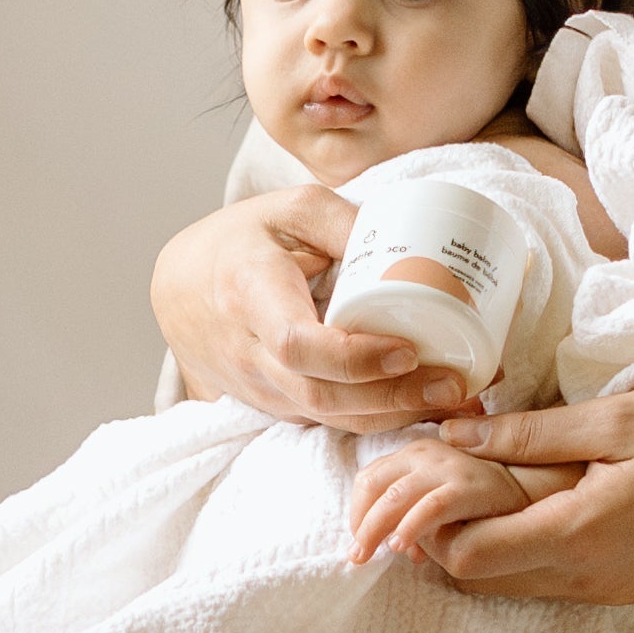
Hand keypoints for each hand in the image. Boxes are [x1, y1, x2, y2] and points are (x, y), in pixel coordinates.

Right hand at [152, 192, 487, 433]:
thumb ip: (344, 222)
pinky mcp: (268, 407)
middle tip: (454, 386)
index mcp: (248, 294)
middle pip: (321, 395)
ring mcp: (254, 388)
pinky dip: (372, 420)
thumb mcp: (289, 210)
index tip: (407, 350)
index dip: (355, 358)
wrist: (178, 287)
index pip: (298, 345)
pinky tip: (418, 407)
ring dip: (392, 416)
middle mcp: (246, 353)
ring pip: (325, 418)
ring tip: (452, 401)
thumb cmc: (240, 241)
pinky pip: (322, 422)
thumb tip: (410, 246)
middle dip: (393, 399)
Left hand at [344, 431, 544, 572]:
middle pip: (372, 484)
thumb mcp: (452, 505)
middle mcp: (429, 453)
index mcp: (420, 453)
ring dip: (372, 529)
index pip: (371, 480)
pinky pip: (430, 507)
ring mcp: (450, 467)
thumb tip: (402, 547)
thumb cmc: (503, 499)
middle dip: (359, 522)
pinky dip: (409, 527)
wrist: (550, 487)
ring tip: (367, 555)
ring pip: (393, 497)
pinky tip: (401, 547)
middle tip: (357, 556)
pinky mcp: (471, 486)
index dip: (359, 513)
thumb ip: (424, 517)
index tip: (362, 542)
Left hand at [418, 381, 633, 605]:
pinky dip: (524, 553)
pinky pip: (552, 583)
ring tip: (481, 490)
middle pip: (483, 582)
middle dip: (448, 540)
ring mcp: (611, 591)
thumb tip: (456, 435)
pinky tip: (531, 506)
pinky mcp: (628, 587)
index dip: (433, 526)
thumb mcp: (620, 416)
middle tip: (441, 484)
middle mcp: (590, 579)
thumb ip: (532, 433)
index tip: (426, 480)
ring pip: (515, 586)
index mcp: (580, 535)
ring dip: (486, 547)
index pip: (471, 557)